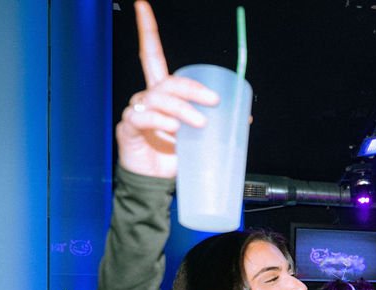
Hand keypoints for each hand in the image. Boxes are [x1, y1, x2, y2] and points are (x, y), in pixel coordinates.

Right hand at [117, 1, 219, 177]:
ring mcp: (136, 110)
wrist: (154, 185)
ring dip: (181, 109)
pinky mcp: (128, 127)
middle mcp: (147, 97)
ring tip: (198, 124)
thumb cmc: (174, 157)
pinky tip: (172, 131)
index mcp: (163, 93)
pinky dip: (160, 123)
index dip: (147, 29)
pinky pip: (142, 118)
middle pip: (166, 80)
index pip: (153, 54)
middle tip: (213, 102)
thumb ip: (217, 124)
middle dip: (191, 88)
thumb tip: (247, 117)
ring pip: (158, 98)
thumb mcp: (200, 137)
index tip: (142, 5)